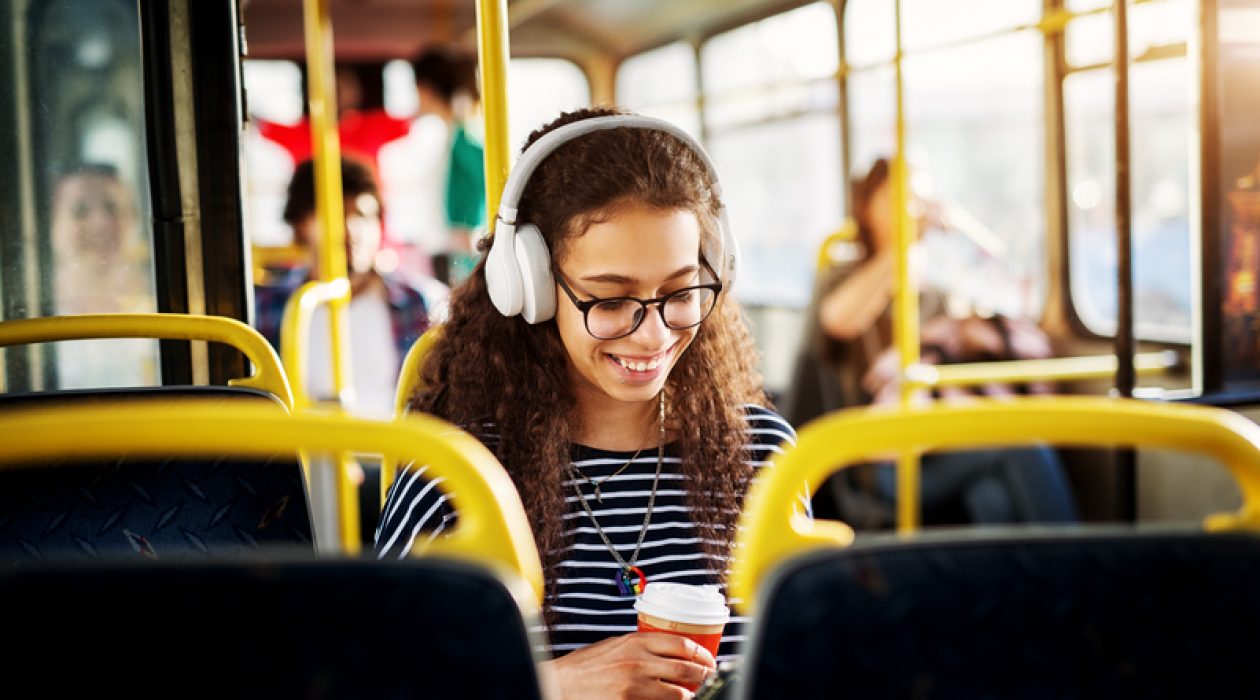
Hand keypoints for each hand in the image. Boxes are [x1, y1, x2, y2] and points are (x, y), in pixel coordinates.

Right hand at [540, 632, 716, 699]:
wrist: (559, 686)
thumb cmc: (583, 667)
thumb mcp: (613, 646)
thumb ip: (639, 647)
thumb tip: (665, 651)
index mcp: (635, 642)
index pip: (682, 643)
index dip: (701, 653)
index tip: (707, 659)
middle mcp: (638, 662)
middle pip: (686, 668)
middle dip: (704, 675)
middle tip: (707, 678)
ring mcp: (635, 687)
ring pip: (680, 693)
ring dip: (690, 695)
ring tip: (691, 694)